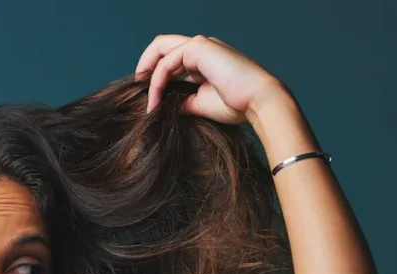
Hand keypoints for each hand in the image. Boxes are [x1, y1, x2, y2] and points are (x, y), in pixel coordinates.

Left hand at [135, 34, 286, 124]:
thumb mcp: (200, 104)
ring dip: (149, 79)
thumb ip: (182, 100)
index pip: (169, 58)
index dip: (154, 75)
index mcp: (203, 58)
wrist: (259, 102)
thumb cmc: (238, 105)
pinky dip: (156, 82)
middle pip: (161, 46)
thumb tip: (164, 105)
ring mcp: (200, 45)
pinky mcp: (199, 47)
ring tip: (149, 104)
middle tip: (137, 91)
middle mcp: (201, 47)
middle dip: (144, 66)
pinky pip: (166, 63)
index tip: (148, 98)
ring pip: (160, 51)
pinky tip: (155, 101)